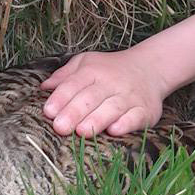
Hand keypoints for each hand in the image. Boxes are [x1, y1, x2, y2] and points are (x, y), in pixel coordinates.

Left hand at [41, 49, 169, 137]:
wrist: (150, 67)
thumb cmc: (111, 69)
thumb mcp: (86, 62)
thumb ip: (65, 75)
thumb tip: (44, 87)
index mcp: (94, 70)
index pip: (74, 83)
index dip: (61, 97)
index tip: (49, 111)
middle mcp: (112, 82)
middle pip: (91, 98)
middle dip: (74, 112)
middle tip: (60, 127)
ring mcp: (130, 96)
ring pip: (112, 108)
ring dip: (96, 120)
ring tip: (81, 131)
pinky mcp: (146, 110)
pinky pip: (136, 117)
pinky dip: (126, 124)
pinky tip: (114, 130)